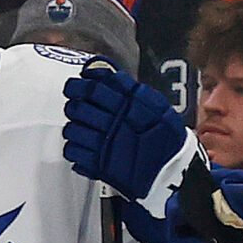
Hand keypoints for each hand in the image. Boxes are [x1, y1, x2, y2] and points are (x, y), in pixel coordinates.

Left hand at [62, 63, 190, 204]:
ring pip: (72, 128)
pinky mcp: (97, 164)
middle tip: (76, 105)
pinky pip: (72, 150)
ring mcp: (104, 144)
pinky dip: (72, 146)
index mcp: (130, 104)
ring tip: (80, 127)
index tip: (77, 84)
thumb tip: (101, 72)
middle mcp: (115, 122)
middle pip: (79, 107)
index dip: (80, 84)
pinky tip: (81, 145)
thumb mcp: (155, 105)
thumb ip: (128, 88)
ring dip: (72, 126)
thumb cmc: (164, 136)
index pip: (95, 88)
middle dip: (74, 105)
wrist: (171, 170)